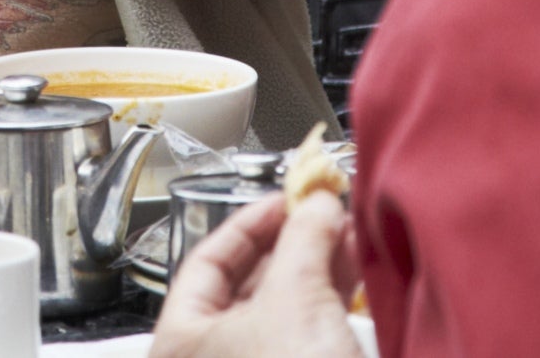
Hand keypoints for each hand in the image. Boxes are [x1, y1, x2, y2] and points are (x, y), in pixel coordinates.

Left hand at [151, 193, 361, 357]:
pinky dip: (331, 303)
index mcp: (181, 342)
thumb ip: (303, 239)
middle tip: (326, 213)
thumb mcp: (295, 299)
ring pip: (284, 310)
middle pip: (248, 284)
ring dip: (318, 269)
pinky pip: (309, 333)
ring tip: (349, 236)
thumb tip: (316, 205)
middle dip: (293, 244)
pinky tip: (358, 278)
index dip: (249, 222)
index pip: (206, 261)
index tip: (288, 197)